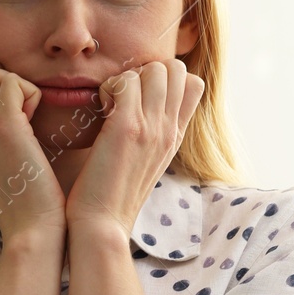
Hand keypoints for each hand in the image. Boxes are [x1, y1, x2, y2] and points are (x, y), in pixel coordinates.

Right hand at [0, 57, 66, 240]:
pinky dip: (30, 92)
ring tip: (23, 108)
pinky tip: (35, 119)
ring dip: (8, 79)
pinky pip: (12, 83)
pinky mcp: (5, 130)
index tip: (0, 100)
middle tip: (13, 100)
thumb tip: (4, 100)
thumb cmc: (24, 192)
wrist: (31, 225)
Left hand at [64, 59, 203, 234]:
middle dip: (145, 72)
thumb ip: (152, 135)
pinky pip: (125, 80)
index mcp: (175, 136)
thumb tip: (144, 111)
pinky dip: (108, 87)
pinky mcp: (127, 128)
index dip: (165, 79)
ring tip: (110, 106)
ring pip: (153, 68)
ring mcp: (153, 127)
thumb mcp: (146, 163)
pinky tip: (100, 112)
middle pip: (176, 68)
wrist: (102, 226)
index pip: (193, 84)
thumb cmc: (112, 196)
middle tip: (122, 99)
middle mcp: (170, 129)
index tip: (139, 100)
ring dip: (126, 78)